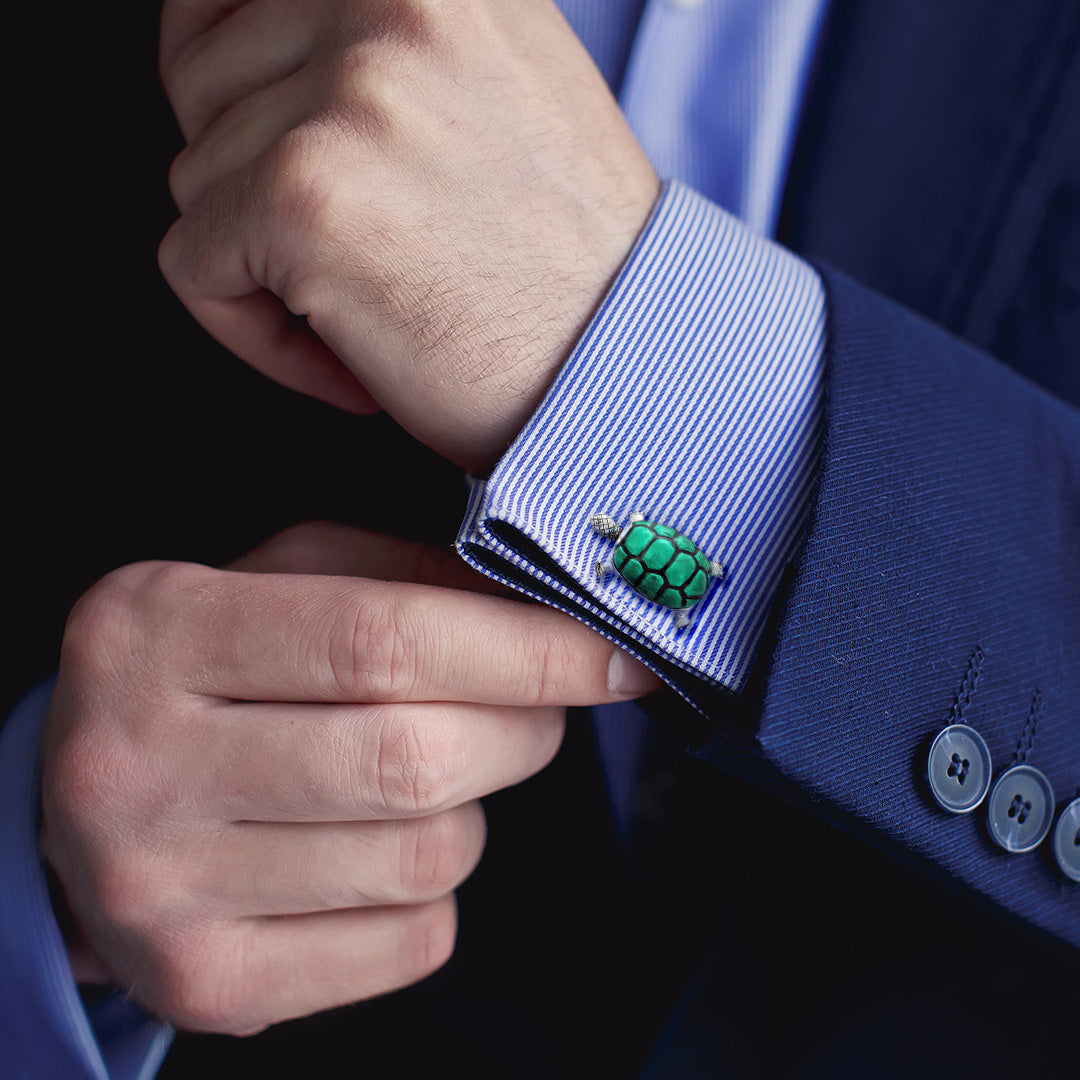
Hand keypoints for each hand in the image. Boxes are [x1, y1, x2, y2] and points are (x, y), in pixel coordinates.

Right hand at [40, 522, 659, 1033]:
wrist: (92, 805)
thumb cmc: (215, 671)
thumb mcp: (287, 581)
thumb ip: (411, 577)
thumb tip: (550, 613)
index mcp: (159, 633)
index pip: (380, 639)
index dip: (525, 648)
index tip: (616, 654)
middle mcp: (139, 766)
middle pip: (412, 759)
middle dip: (523, 728)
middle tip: (538, 706)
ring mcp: (163, 892)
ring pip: (424, 857)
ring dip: (472, 808)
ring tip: (425, 772)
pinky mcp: (207, 985)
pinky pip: (411, 942)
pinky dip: (436, 890)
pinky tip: (381, 845)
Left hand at [158, 0, 658, 470]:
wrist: (626, 368)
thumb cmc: (568, 267)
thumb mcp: (497, 93)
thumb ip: (386, 51)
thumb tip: (259, 54)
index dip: (227, 77)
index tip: (252, 138)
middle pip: (201, 84)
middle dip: (250, 184)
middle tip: (346, 250)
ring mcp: (346, 91)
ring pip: (198, 178)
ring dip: (264, 267)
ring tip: (368, 307)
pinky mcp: (302, 192)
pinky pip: (193, 264)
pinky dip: (252, 333)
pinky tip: (348, 359)